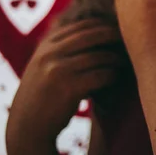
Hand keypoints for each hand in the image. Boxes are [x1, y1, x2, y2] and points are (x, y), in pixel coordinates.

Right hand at [7, 18, 123, 143]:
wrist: (27, 128)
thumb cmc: (42, 97)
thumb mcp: (43, 67)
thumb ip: (60, 50)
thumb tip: (93, 33)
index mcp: (46, 46)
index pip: (80, 26)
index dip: (102, 26)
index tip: (116, 30)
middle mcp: (50, 54)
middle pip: (91, 35)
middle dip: (113, 35)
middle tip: (128, 40)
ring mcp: (59, 70)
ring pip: (98, 56)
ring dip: (116, 58)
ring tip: (125, 61)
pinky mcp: (69, 88)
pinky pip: (100, 75)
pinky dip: (112, 75)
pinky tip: (116, 77)